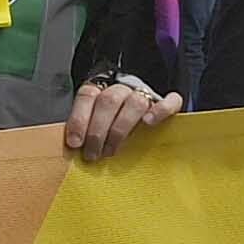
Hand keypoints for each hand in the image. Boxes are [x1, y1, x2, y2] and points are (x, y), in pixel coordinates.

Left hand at [63, 79, 181, 161]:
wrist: (140, 109)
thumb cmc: (111, 123)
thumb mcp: (93, 124)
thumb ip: (85, 130)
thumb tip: (73, 149)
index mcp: (100, 90)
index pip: (87, 96)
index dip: (79, 119)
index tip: (75, 143)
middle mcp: (122, 89)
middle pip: (109, 101)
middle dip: (97, 131)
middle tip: (92, 154)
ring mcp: (145, 94)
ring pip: (135, 103)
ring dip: (120, 129)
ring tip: (111, 151)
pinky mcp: (167, 103)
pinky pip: (170, 101)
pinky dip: (160, 111)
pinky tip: (149, 123)